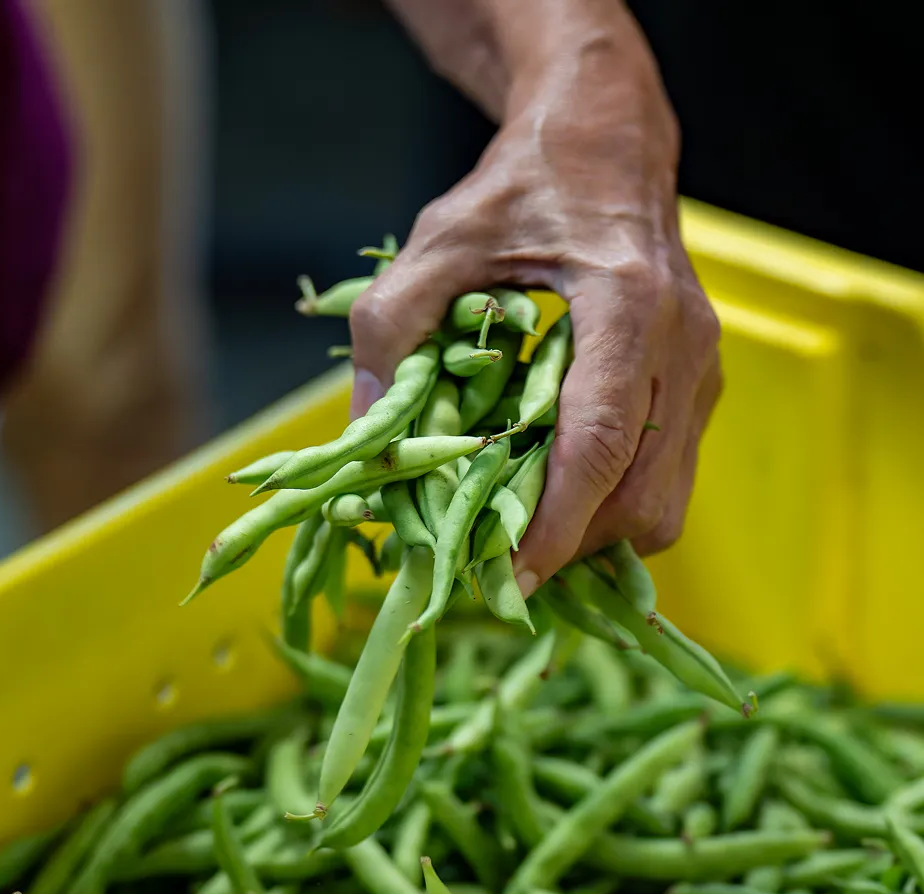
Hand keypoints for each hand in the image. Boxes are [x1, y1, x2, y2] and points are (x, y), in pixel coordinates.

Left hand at [350, 7, 720, 594]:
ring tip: (524, 534)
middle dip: (572, 545)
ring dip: (595, 535)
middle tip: (499, 561)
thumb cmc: (524, 186)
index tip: (510, 577)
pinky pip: (665, 476)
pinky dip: (613, 506)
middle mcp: (684, 347)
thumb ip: (391, 329)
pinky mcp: (698, 385)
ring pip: (664, 500)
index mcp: (628, 305)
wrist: (605, 143)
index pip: (603, 442)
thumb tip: (364, 434)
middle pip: (644, 494)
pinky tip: (558, 497)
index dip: (556, 523)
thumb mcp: (438, 241)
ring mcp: (701, 371)